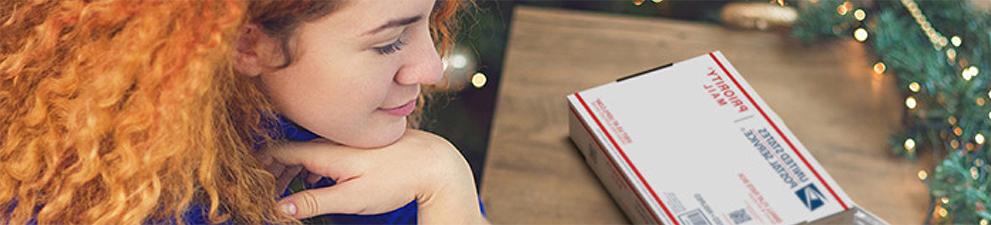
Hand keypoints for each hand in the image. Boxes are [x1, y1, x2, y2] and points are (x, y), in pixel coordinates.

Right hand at [260, 129, 487, 223]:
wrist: (433, 163)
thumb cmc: (396, 180)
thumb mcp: (352, 198)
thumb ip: (313, 202)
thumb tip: (277, 207)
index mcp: (324, 150)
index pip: (276, 152)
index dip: (258, 168)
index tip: (248, 185)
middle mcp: (330, 139)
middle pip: (287, 150)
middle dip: (270, 171)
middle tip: (262, 193)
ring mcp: (343, 140)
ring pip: (304, 151)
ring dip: (289, 170)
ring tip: (282, 192)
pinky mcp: (354, 145)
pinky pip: (321, 151)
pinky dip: (308, 167)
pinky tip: (312, 183)